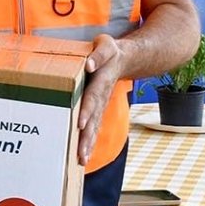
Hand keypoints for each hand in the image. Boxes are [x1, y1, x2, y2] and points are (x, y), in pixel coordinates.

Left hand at [78, 33, 122, 164]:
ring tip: (81, 160)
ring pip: (95, 127)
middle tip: (80, 153)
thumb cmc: (109, 51)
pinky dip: (89, 142)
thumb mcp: (105, 46)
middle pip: (94, 119)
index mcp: (101, 81)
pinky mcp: (98, 110)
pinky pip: (94, 128)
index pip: (93, 98)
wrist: (124, 59)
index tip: (81, 124)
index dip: (87, 110)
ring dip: (88, 144)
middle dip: (87, 136)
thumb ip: (98, 54)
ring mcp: (101, 105)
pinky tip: (82, 157)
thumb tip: (89, 65)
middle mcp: (101, 97)